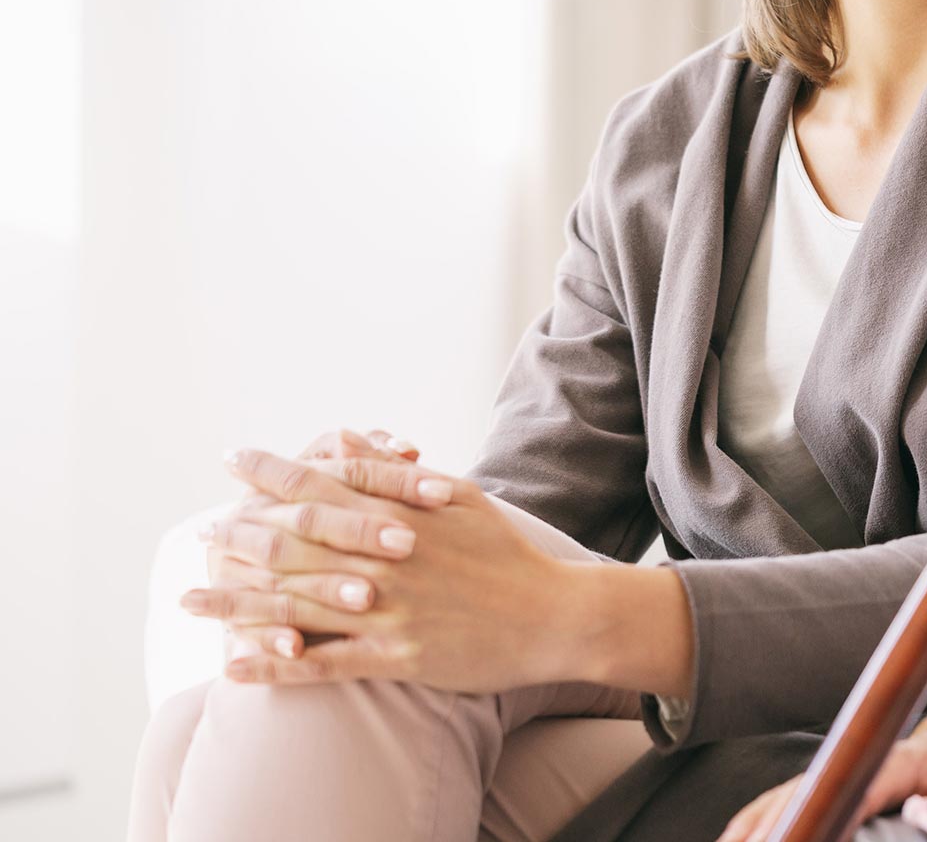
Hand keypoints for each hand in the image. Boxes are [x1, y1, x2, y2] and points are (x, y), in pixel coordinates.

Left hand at [185, 450, 581, 692]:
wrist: (555, 616)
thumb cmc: (507, 555)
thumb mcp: (458, 499)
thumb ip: (397, 472)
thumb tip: (349, 440)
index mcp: (400, 515)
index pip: (322, 483)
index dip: (272, 471)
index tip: (233, 460)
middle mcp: (386, 560)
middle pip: (294, 543)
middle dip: (240, 538)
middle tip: (201, 536)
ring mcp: (389, 611)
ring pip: (296, 606)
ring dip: (236, 605)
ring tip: (190, 603)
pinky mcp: (397, 656)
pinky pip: (324, 663)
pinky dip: (275, 666)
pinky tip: (235, 668)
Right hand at [721, 702, 926, 841]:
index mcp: (890, 758)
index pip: (852, 786)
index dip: (830, 811)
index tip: (812, 833)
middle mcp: (844, 763)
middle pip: (798, 797)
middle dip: (777, 826)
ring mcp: (820, 776)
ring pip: (774, 804)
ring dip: (753, 830)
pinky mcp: (806, 790)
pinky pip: (765, 809)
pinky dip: (746, 828)